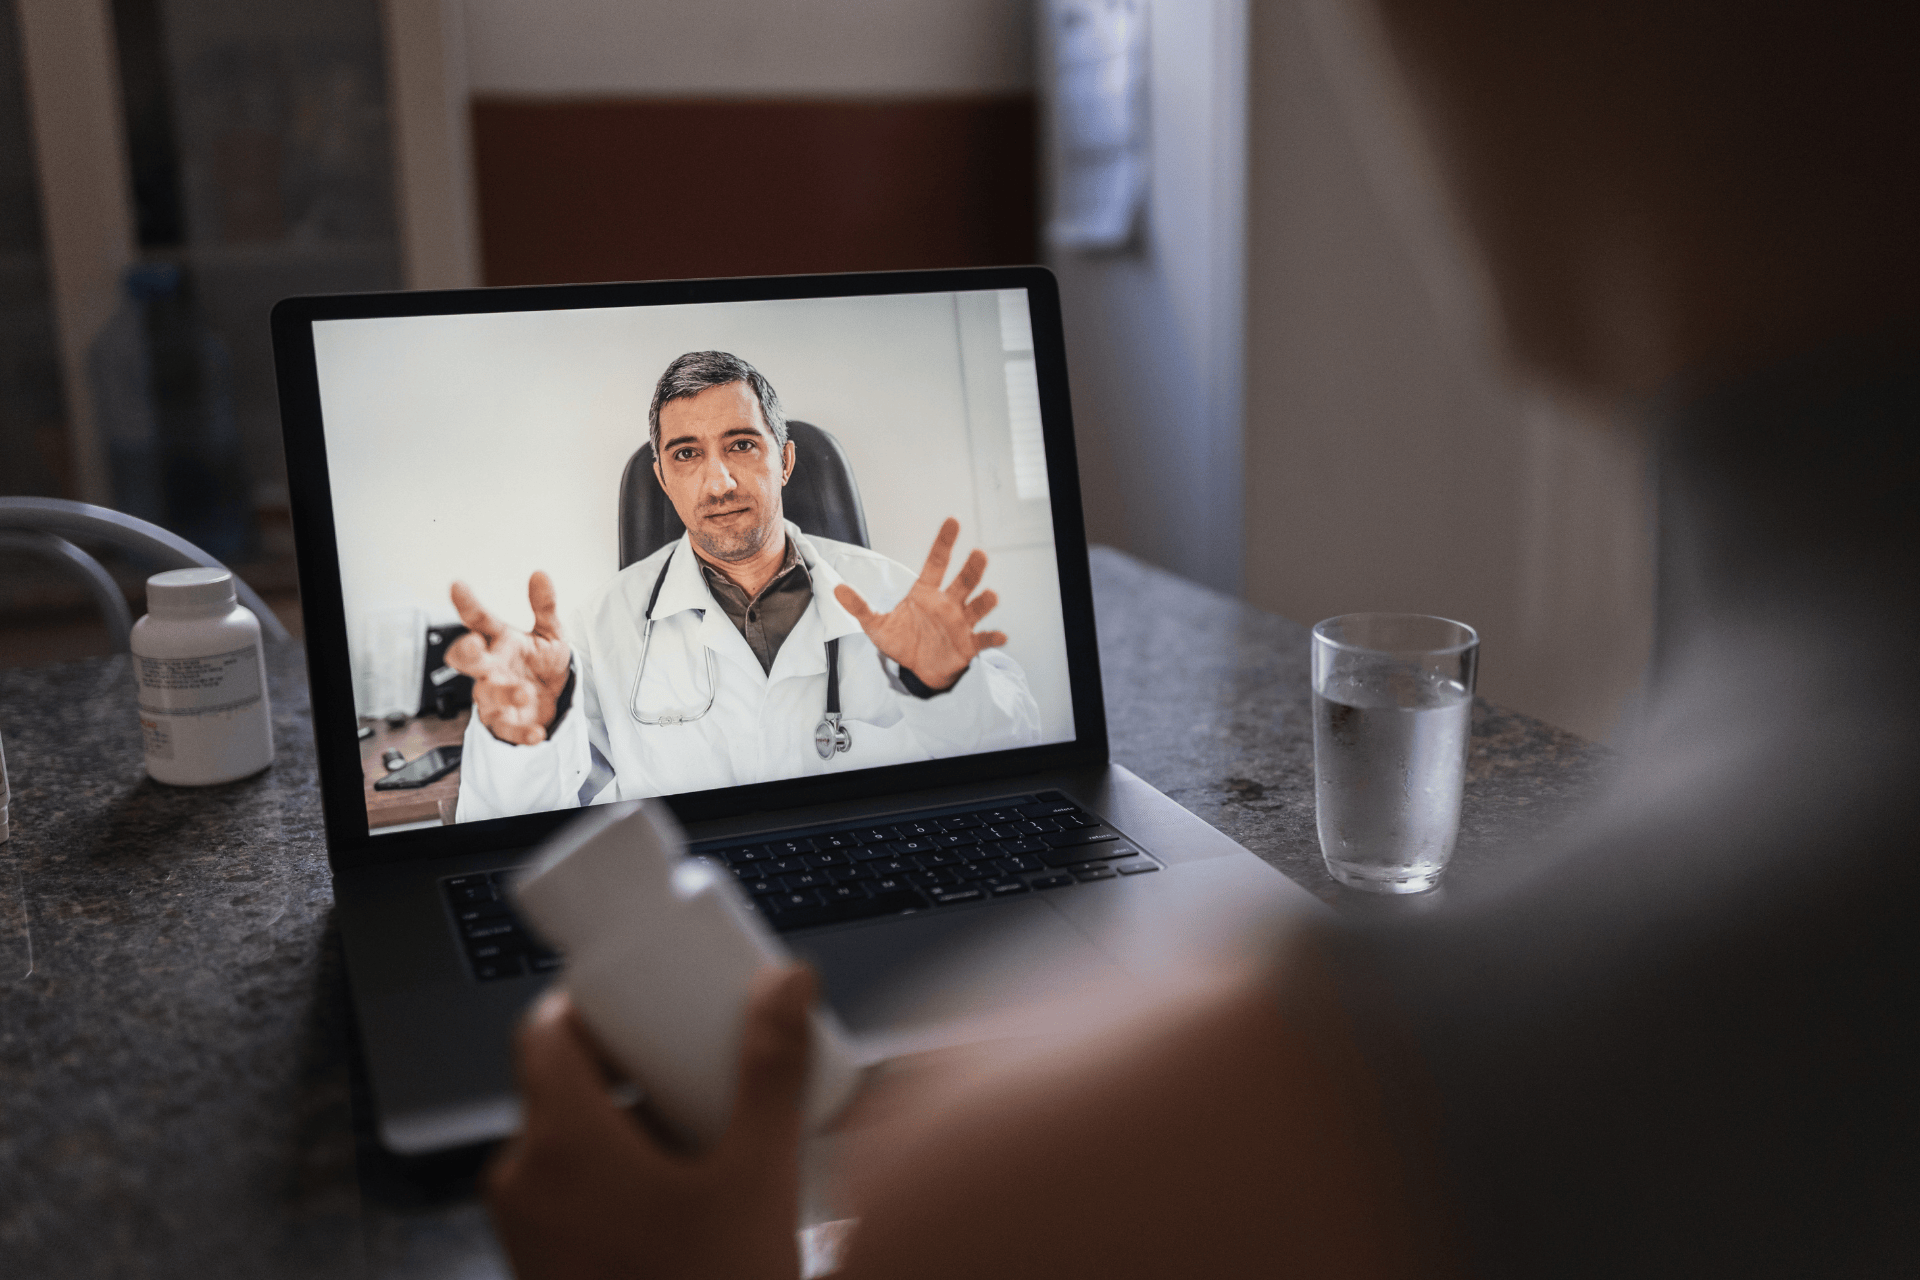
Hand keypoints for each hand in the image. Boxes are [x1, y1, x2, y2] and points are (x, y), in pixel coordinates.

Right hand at [446, 573, 571, 744]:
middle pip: (466, 659)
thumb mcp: (550, 633)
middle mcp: (491, 668)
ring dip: (504, 693)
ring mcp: (494, 696)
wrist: (555, 699)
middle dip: (465, 652)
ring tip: (524, 691)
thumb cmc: (542, 664)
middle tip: (473, 644)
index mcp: (499, 642)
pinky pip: (507, 729)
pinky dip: (521, 733)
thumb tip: (540, 574)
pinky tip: (536, 733)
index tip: (457, 586)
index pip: (479, 620)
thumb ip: (545, 606)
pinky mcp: (505, 723)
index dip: (468, 604)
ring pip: (487, 695)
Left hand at [485, 966, 816, 1279]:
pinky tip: (677, 1184)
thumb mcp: (758, 1174)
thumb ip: (772, 1067)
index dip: (596, 999)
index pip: (546, 1028)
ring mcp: (525, 1233)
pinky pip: (564, 1192)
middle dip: (629, 1062)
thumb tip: (786, 983)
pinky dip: (610, 1171)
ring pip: (564, 1140)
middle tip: (693, 1055)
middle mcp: (525, 1182)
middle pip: (561, 1082)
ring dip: (623, 1119)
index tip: (648, 994)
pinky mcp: (539, 1270)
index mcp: (561, 1142)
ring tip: (699, 1123)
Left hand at [834, 518, 1006, 690]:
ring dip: (985, 601)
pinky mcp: (968, 645)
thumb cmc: (902, 642)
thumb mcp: (876, 625)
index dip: (944, 542)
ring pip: (976, 607)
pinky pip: (983, 639)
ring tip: (990, 595)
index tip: (953, 521)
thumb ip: (860, 606)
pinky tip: (999, 635)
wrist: (918, 670)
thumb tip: (836, 589)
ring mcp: (960, 623)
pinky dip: (992, 637)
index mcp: (926, 593)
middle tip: (979, 553)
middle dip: (972, 568)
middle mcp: (947, 603)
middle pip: (963, 581)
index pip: (936, 562)